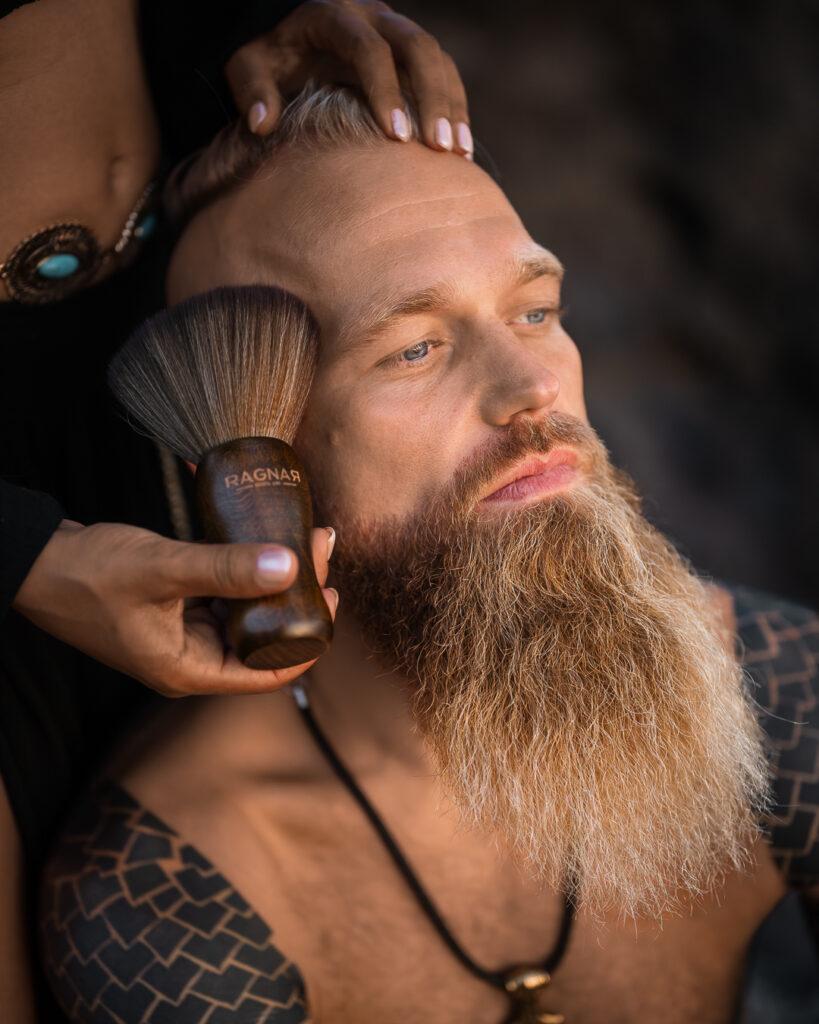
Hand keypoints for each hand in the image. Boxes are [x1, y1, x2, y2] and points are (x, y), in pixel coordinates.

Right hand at [12, 520, 337, 697]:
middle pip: (263, 639)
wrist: (34, 561)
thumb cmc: (86, 575)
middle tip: (320, 551)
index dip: (308, 640)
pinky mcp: (178, 608)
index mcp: (188, 671)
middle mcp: (191, 659)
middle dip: (297, 599)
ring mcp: (184, 634)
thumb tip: (289, 566)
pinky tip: (263, 543)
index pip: (269, 673)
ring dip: (274, 581)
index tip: (332, 598)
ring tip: (303, 540)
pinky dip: (245, 573)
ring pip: (247, 614)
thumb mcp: (162, 570)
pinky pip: (225, 596)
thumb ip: (224, 569)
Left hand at [224, 0, 471, 156]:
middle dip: (431, 97)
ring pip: (439, 58)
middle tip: (437, 148)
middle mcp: (372, 15)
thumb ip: (251, 91)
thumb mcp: (248, 69)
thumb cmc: (271, 62)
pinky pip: (446, 73)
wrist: (291, 42)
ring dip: (452, 106)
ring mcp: (397, 30)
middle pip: (417, 45)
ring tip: (456, 155)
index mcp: (331, 15)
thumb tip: (262, 125)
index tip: (395, 138)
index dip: (385, 91)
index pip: (368, 48)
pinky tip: (459, 148)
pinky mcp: (413, 53)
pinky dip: (456, 108)